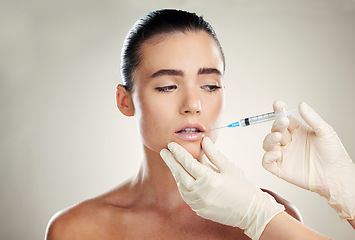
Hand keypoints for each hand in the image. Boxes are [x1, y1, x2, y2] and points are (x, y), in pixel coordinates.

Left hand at [160, 137, 284, 239]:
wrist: (252, 212)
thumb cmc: (243, 188)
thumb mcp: (229, 167)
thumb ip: (213, 154)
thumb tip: (204, 141)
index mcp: (209, 180)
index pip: (187, 163)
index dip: (178, 153)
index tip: (171, 145)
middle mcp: (201, 193)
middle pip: (179, 174)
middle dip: (171, 162)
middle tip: (164, 152)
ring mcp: (199, 203)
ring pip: (181, 186)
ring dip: (177, 173)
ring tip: (174, 163)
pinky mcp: (199, 210)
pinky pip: (186, 195)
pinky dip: (183, 185)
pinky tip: (184, 177)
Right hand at [262, 101, 354, 220]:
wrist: (336, 176)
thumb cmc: (333, 154)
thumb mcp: (325, 131)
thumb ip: (312, 118)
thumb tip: (301, 104)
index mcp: (297, 131)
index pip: (284, 118)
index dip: (279, 111)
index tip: (278, 105)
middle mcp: (288, 142)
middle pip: (274, 130)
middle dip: (276, 125)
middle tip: (283, 123)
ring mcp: (283, 155)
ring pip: (267, 144)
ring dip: (269, 139)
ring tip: (278, 137)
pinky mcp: (280, 168)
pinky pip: (267, 161)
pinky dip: (267, 156)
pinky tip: (276, 153)